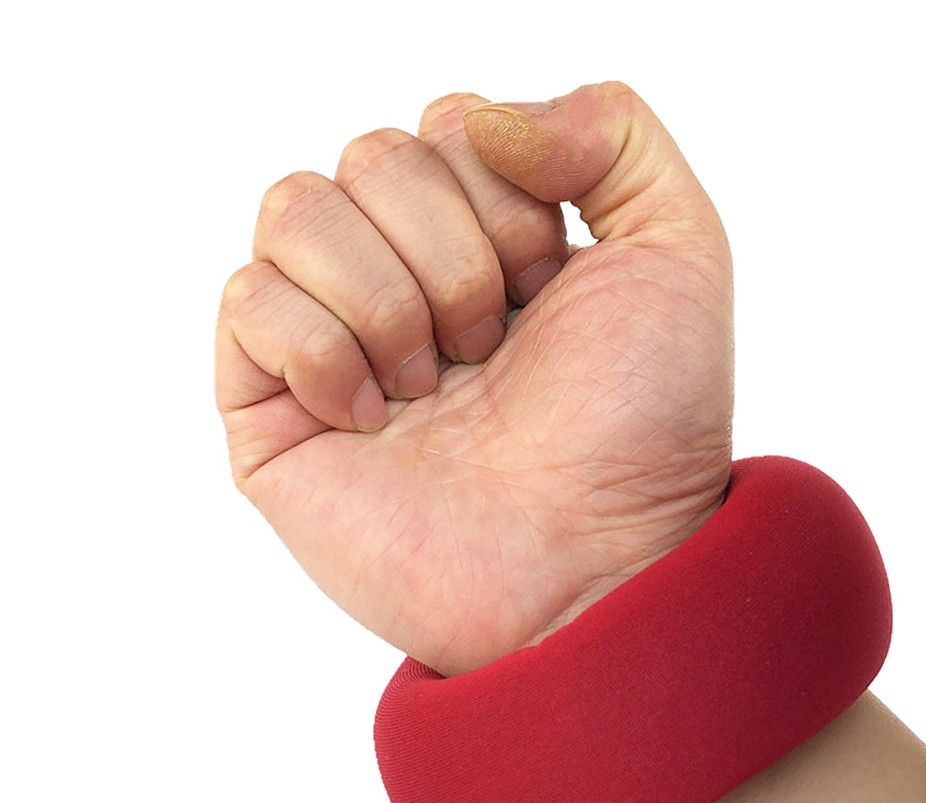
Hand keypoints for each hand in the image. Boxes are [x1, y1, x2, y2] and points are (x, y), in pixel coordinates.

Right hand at [215, 81, 733, 674]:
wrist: (592, 564)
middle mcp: (403, 280)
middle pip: (368, 158)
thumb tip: (473, 117)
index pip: (445, 126)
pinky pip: (247, 302)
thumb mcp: (678, 251)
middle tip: (489, 351)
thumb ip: (614, 133)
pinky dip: (317, 348)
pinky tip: (370, 417)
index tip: (545, 292)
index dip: (503, 201)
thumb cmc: (642, 428)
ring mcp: (333, 343)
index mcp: (484, 238)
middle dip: (451, 255)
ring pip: (294, 210)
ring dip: (385, 296)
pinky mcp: (273, 412)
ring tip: (432, 386)